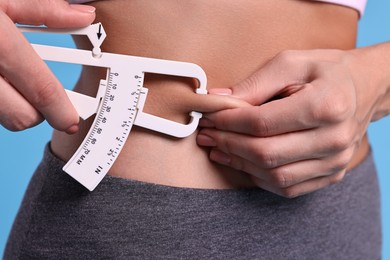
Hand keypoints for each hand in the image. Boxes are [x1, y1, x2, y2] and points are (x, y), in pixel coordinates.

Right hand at [0, 0, 94, 132]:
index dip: (62, 110)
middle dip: (38, 110)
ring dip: (14, 105)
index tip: (71, 119)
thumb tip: (84, 17)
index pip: (40, 90)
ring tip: (10, 76)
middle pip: (22, 117)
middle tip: (38, 91)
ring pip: (1, 118)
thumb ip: (45, 10)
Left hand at [197, 47, 389, 197]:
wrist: (365, 88)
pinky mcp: (332, 174)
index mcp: (326, 105)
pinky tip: (240, 162)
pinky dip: (258, 178)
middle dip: (228, 145)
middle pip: (266, 154)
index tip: (208, 118)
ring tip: (217, 149)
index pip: (262, 123)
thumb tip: (218, 102)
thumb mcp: (291, 63)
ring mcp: (335, 162)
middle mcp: (334, 139)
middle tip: (206, 135)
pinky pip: (288, 188)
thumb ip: (254, 84)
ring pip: (275, 176)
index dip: (228, 123)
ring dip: (239, 164)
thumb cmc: (326, 71)